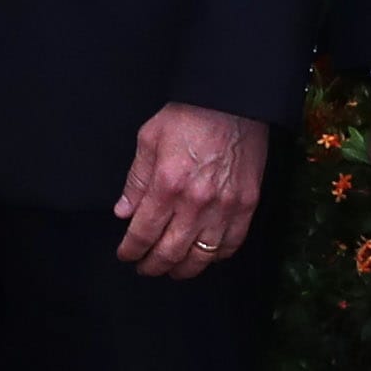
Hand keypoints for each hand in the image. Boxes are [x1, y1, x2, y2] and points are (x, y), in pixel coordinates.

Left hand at [114, 100, 268, 278]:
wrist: (232, 101)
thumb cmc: (188, 116)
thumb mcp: (148, 140)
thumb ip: (136, 180)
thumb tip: (123, 212)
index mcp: (167, 185)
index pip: (143, 233)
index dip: (131, 250)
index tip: (125, 255)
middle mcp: (196, 202)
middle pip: (171, 252)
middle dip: (153, 266)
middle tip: (145, 268)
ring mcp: (225, 207)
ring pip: (202, 256)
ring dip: (183, 269)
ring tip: (172, 269)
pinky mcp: (247, 205)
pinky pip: (231, 244)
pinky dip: (216, 257)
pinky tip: (204, 256)